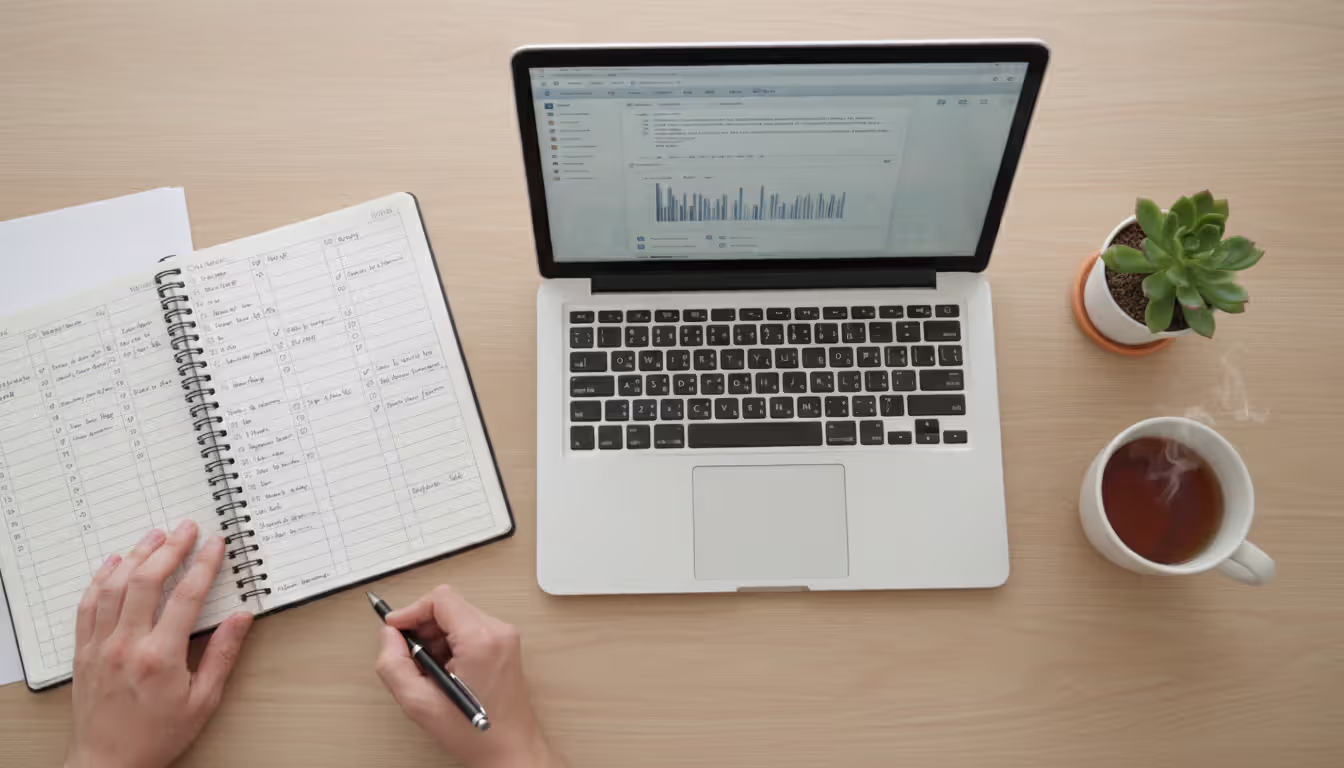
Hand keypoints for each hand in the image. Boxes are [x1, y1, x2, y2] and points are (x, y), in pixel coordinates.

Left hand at [66, 519, 253, 767]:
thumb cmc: (158, 736)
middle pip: (146, 582)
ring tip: (155, 536)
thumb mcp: (203, 701)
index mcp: (161, 657)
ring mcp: (100, 646)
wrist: (108, 763)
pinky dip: (99, 579)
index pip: (186, 597)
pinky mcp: (83, 652)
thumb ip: (222, 655)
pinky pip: (87, 606)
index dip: (204, 565)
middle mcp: (126, 645)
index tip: (215, 544)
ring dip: (136, 556)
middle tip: (186, 528)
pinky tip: (113, 563)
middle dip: (169, 549)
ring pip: (113, 587)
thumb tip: (242, 619)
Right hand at [375, 586, 563, 767]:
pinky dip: (450, 644)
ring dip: (436, 637)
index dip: (411, 610)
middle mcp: (498, 632)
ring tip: (430, 670)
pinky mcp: (505, 645)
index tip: (394, 628)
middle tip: (410, 656)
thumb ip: (393, 664)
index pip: (440, 599)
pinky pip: (470, 629)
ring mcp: (505, 637)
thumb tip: (388, 634)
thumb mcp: (419, 702)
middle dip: (422, 626)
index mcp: (480, 640)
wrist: (510, 749)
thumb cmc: (474, 733)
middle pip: (449, 605)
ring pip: (458, 617)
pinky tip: (445, 671)